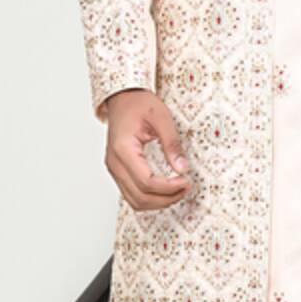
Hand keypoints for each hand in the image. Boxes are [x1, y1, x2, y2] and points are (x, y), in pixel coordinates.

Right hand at [104, 90, 191, 209]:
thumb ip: (172, 143)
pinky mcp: (118, 171)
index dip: (169, 187)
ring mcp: (114, 169)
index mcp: (123, 149)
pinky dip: (149, 198)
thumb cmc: (138, 103)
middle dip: (166, 198)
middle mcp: (114, 163)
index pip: (146, 182)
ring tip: (177, 191)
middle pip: (140, 197)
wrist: (122, 98)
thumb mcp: (161, 117)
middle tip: (185, 187)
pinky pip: (132, 194)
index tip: (186, 180)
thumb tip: (182, 168)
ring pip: (135, 201)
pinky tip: (165, 190)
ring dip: (158, 202)